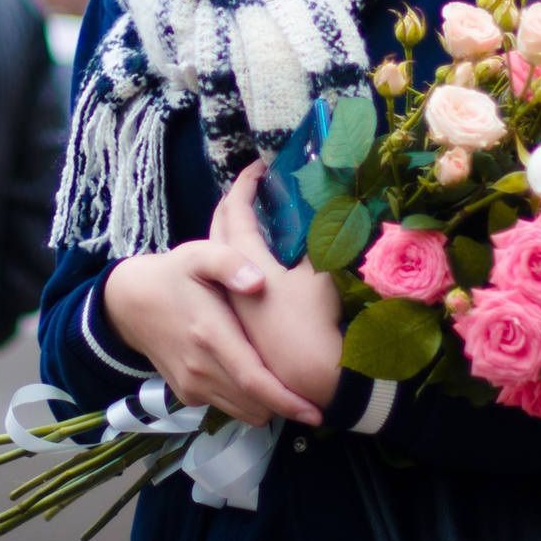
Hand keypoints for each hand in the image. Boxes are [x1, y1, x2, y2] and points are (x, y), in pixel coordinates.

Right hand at [102, 162, 323, 428]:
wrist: (130, 303)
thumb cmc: (174, 275)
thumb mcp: (199, 254)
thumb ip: (228, 262)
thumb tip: (257, 281)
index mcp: (210, 335)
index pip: (254, 380)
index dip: (287, 400)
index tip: (316, 412)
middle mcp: (200, 369)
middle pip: (255, 404)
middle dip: (286, 404)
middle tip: (310, 390)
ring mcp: (191, 386)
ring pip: (244, 412)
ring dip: (267, 404)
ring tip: (285, 383)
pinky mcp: (187, 395)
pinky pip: (228, 407)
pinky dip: (246, 400)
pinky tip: (253, 375)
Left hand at [211, 163, 343, 408]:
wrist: (304, 375)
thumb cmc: (310, 318)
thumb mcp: (317, 269)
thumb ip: (314, 239)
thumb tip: (320, 214)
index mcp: (242, 255)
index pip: (238, 207)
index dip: (248, 182)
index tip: (260, 165)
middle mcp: (227, 274)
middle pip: (220, 227)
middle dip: (234, 202)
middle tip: (252, 188)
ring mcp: (229, 297)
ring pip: (220, 255)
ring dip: (232, 232)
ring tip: (252, 221)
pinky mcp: (238, 317)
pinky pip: (228, 277)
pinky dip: (237, 260)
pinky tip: (254, 265)